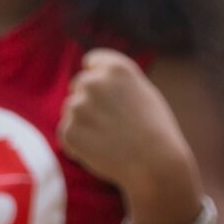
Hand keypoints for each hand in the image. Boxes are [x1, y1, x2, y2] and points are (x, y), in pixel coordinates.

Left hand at [58, 50, 197, 208]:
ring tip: (110, 136)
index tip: (109, 92)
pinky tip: (102, 148)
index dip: (99, 75)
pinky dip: (80, 141)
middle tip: (113, 120)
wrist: (155, 162)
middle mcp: (93, 82)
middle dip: (90, 99)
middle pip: (79, 84)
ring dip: (85, 120)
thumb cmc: (155, 128)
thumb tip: (92, 76)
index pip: (92, 61)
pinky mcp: (68, 131)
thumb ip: (117, 82)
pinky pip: (68, 132)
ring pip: (72, 109)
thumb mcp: (143, 92)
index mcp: (115, 68)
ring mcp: (77, 107)